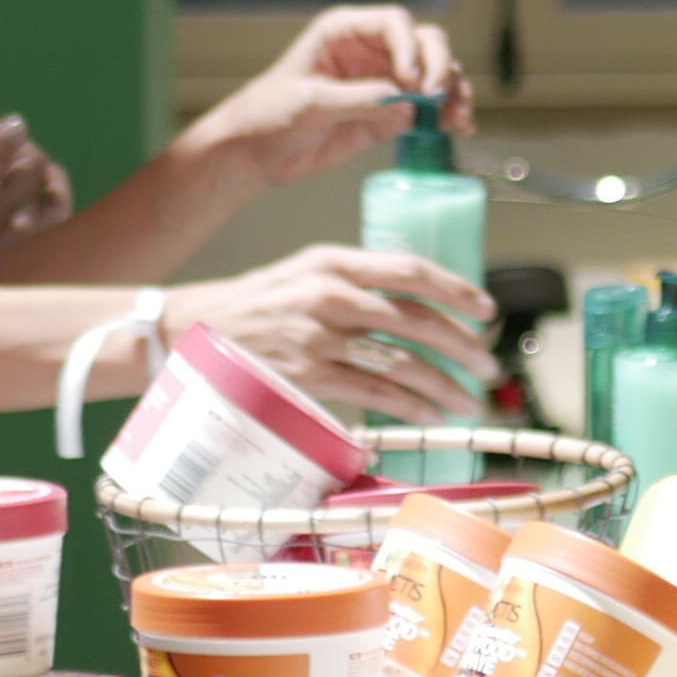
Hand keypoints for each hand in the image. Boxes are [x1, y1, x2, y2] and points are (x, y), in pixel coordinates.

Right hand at [174, 243, 494, 426]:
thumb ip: (355, 280)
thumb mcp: (304, 272)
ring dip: (444, 384)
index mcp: (333, 261)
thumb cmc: (253, 304)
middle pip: (416, 320)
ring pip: (401, 361)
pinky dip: (411, 406)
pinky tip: (432, 414)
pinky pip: (374, 393)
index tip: (485, 310)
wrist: (187, 331)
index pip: (411, 270)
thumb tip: (417, 303)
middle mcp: (329, 295)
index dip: (456, 291)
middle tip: (488, 365)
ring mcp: (319, 337)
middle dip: (462, 346)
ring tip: (470, 400)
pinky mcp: (308, 376)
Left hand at [183, 4, 473, 191]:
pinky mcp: (390, 113)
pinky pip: (428, 108)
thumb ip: (359, 100)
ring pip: (434, 74)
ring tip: (460, 117)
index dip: (410, 48)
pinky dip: (447, 116)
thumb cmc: (268, 115)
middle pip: (424, 42)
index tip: (410, 80)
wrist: (254, 153)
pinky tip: (459, 127)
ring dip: (453, 91)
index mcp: (345, 32)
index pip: (394, 23)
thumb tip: (408, 103)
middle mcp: (371, 50)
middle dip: (439, 66)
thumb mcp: (309, 103)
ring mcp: (384, 81)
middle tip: (439, 96)